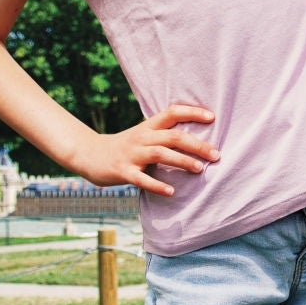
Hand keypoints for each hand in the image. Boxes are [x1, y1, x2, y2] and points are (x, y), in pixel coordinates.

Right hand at [75, 105, 219, 196]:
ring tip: (199, 169)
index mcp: (148, 127)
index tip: (212, 117)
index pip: (172, 113)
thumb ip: (164, 135)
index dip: (192, 112)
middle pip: (172, 136)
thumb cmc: (125, 147)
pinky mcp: (122, 171)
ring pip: (160, 154)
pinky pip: (142, 179)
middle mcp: (142, 138)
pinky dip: (157, 185)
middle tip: (216, 154)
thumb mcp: (144, 135)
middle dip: (196, 145)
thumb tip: (197, 140)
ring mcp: (132, 154)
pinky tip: (171, 191)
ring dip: (181, 161)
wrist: (89, 154)